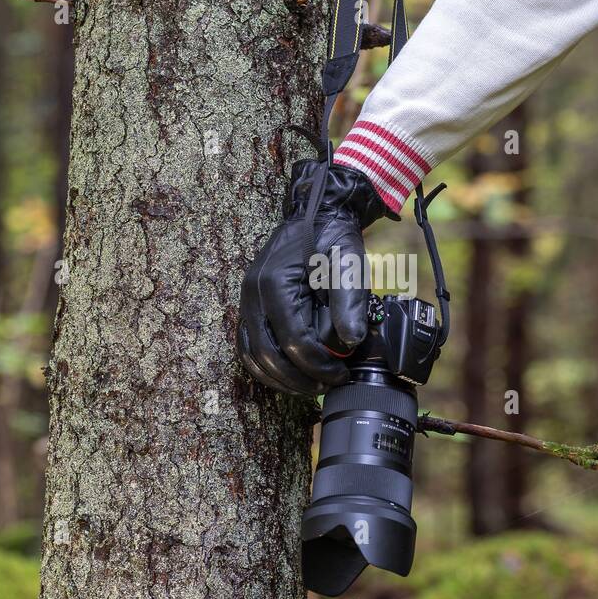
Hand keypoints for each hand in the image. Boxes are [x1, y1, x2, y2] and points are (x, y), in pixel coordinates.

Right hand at [237, 159, 393, 395]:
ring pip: (252, 356)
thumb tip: (351, 342)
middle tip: (326, 385)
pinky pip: (249, 345)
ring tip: (311, 385)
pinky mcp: (250, 305)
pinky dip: (267, 366)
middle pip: (267, 356)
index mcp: (275, 283)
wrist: (315, 213)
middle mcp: (253, 293)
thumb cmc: (332, 236)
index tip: (340, 373)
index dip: (318, 364)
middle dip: (299, 379)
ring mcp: (247, 300)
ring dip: (280, 378)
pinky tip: (290, 374)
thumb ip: (350, 301)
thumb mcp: (348, 262)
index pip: (294, 340)